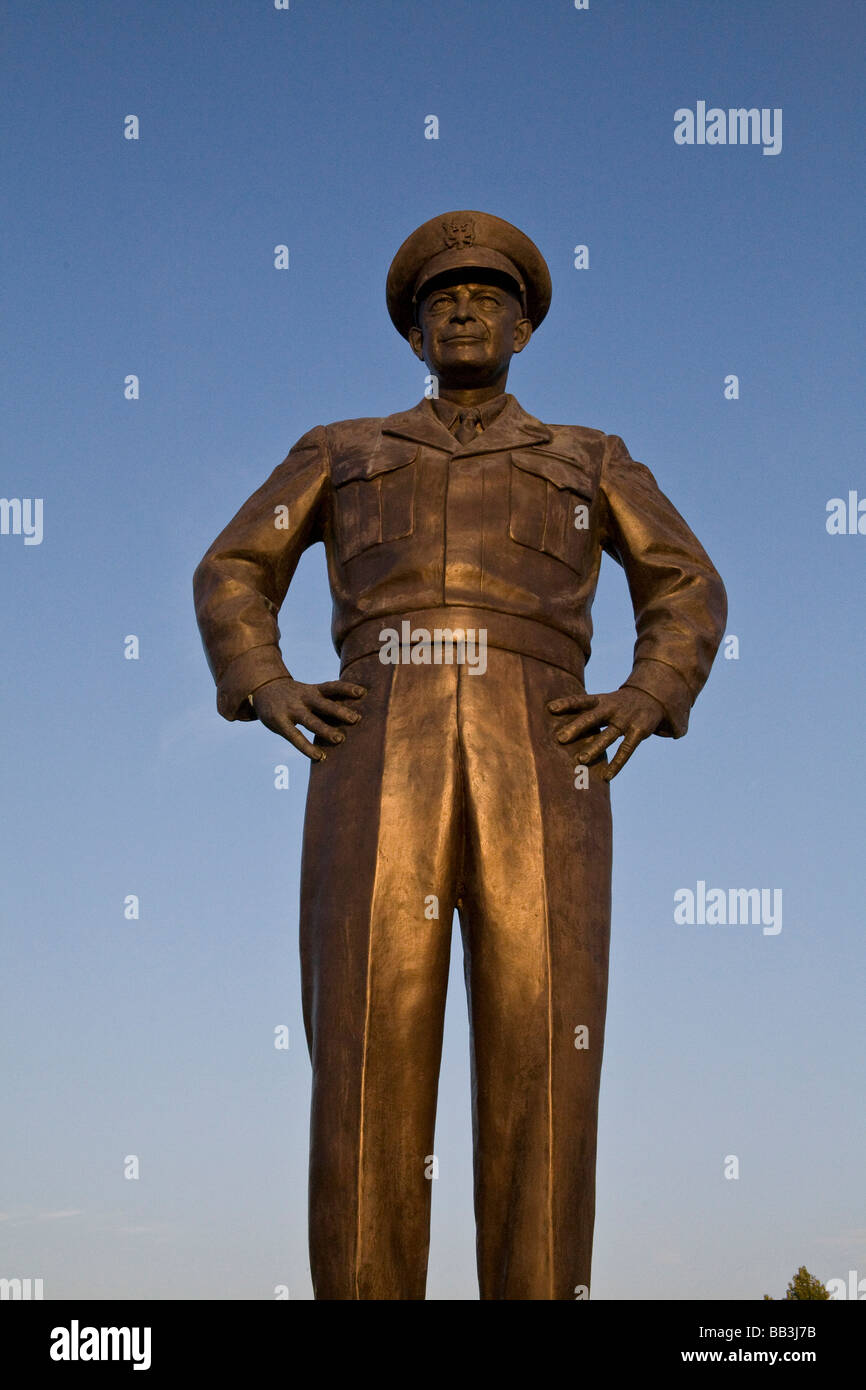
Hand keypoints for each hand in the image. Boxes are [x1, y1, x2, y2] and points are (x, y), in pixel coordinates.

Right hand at [251, 677, 366, 760]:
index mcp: (312, 690)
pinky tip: (319, 756)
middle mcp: (303, 698)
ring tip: (340, 739)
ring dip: (325, 729)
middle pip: (323, 703)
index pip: (331, 687)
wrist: (263, 689)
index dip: (346, 688)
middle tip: (356, 719)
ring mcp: (291, 710)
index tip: (362, 692)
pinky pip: (295, 736)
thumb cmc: (293, 695)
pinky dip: (307, 747)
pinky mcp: (280, 722)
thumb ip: (325, 701)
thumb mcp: (308, 691)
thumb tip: (352, 713)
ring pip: (310, 720)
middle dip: (339, 710)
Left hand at [547, 686, 664, 780]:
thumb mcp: (603, 701)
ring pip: (608, 735)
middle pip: (592, 717)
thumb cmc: (617, 704)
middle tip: (560, 738)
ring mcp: (626, 720)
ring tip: (580, 760)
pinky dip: (617, 763)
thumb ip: (584, 711)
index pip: (582, 700)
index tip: (550, 708)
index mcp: (601, 700)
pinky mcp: (638, 731)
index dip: (566, 703)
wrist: (651, 698)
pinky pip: (626, 749)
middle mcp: (612, 708)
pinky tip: (607, 776)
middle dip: (577, 727)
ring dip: (595, 748)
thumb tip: (554, 718)